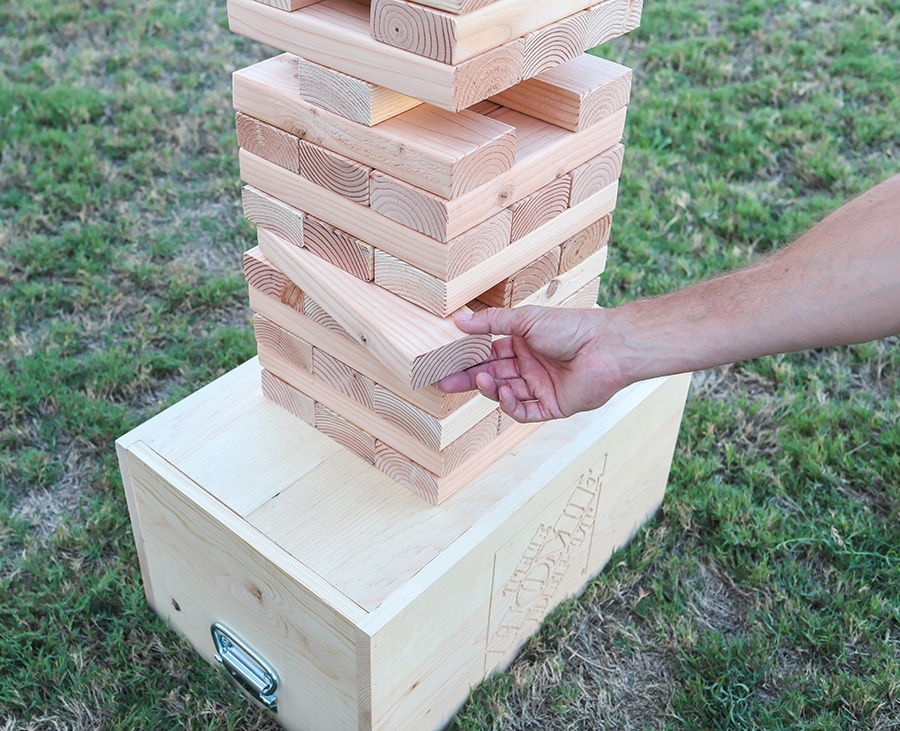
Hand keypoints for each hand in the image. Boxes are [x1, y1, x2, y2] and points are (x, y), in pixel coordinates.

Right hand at [438, 306, 628, 421]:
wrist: (605, 347)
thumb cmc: (570, 327)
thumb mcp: (525, 320)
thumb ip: (492, 322)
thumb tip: (460, 321)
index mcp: (524, 344)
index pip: (489, 353)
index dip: (468, 359)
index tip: (446, 362)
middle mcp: (531, 366)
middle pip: (493, 375)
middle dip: (469, 379)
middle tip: (445, 382)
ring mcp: (541, 386)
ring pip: (506, 393)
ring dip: (491, 388)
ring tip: (481, 380)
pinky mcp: (552, 406)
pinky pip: (524, 411)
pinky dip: (510, 405)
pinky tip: (504, 393)